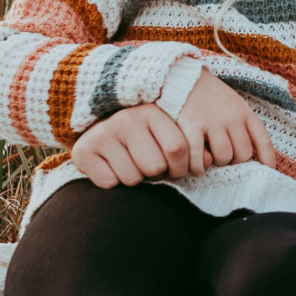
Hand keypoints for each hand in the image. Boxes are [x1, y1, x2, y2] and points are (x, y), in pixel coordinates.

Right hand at [72, 104, 193, 186]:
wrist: (97, 136)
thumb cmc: (142, 142)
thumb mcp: (164, 137)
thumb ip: (190, 149)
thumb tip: (211, 160)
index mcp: (152, 112)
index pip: (178, 149)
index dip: (180, 169)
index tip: (174, 170)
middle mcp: (127, 119)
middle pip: (156, 167)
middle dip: (157, 176)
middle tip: (149, 169)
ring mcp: (104, 134)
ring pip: (133, 178)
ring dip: (136, 181)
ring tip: (130, 166)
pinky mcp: (84, 151)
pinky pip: (110, 183)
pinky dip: (113, 183)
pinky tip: (111, 168)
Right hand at [176, 69, 277, 172]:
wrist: (180, 76)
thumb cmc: (206, 94)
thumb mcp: (231, 102)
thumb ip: (241, 122)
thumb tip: (250, 152)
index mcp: (243, 111)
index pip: (262, 139)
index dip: (267, 158)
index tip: (268, 170)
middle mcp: (232, 116)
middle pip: (243, 153)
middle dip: (234, 161)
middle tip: (221, 159)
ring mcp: (213, 120)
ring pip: (224, 157)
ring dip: (215, 164)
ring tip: (207, 161)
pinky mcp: (192, 125)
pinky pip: (199, 156)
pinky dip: (197, 166)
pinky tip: (194, 167)